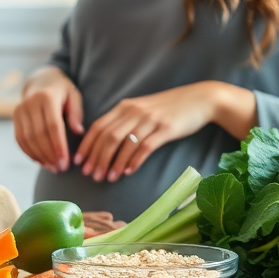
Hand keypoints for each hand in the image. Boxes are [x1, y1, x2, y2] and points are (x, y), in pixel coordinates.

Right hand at [12, 67, 83, 172]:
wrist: (41, 79)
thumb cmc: (62, 91)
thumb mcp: (74, 96)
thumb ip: (76, 113)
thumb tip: (78, 132)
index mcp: (47, 97)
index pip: (53, 126)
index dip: (59, 146)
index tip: (66, 162)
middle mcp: (30, 103)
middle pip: (39, 134)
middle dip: (50, 154)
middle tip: (60, 169)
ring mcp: (20, 109)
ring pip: (27, 139)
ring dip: (40, 156)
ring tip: (52, 167)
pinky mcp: (15, 116)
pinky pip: (19, 138)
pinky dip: (29, 152)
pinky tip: (40, 161)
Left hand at [75, 82, 255, 181]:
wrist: (199, 99)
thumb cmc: (168, 108)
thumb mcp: (142, 109)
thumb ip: (124, 121)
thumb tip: (105, 142)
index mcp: (125, 106)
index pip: (99, 126)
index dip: (87, 145)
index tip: (79, 162)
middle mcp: (134, 111)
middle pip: (108, 137)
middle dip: (97, 158)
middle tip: (91, 175)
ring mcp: (150, 119)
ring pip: (124, 143)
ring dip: (114, 163)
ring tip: (108, 178)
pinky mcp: (166, 129)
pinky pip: (145, 147)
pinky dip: (134, 160)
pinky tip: (129, 172)